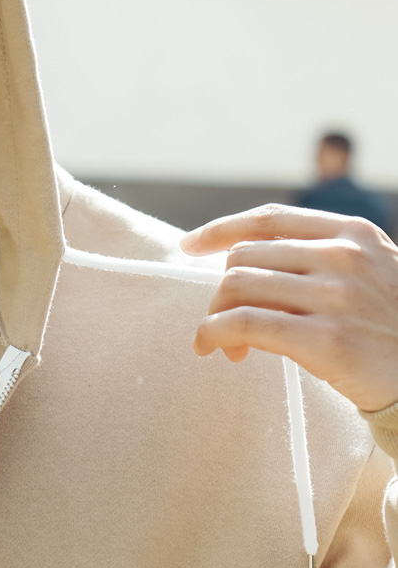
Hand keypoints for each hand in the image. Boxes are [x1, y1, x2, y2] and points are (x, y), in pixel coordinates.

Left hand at [184, 203, 397, 416]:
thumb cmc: (392, 331)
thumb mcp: (372, 273)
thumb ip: (323, 258)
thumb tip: (246, 263)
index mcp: (353, 233)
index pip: (270, 218)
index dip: (222, 229)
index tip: (191, 245)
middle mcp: (343, 256)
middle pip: (247, 256)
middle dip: (222, 289)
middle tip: (222, 321)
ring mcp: (336, 296)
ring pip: (238, 286)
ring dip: (215, 315)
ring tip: (221, 344)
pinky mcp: (327, 340)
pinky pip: (247, 324)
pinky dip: (216, 333)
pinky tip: (214, 348)